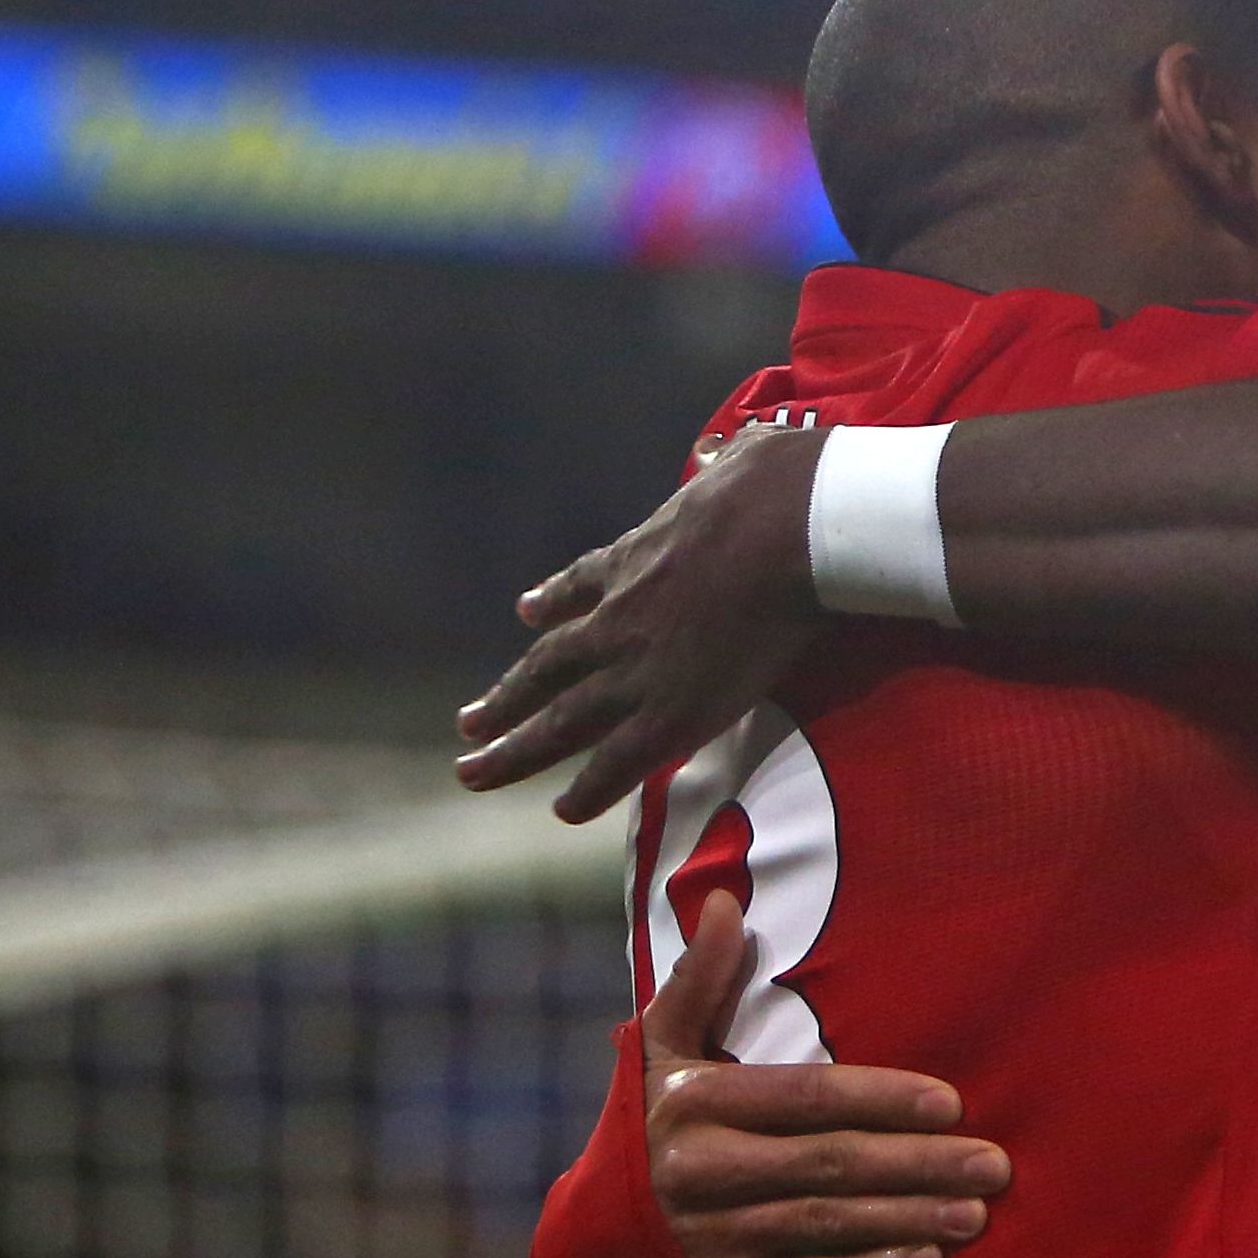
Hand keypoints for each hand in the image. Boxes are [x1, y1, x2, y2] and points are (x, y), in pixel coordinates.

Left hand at [456, 424, 829, 819]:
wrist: (790, 527)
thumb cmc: (782, 486)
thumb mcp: (746, 460)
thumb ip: (735, 460)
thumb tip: (747, 445)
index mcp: (639, 556)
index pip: (585, 584)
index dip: (555, 603)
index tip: (528, 613)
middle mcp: (621, 617)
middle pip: (549, 667)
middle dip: (506, 699)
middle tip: (467, 726)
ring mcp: (639, 667)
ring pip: (560, 720)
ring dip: (514, 750)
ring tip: (473, 771)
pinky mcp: (673, 709)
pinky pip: (617, 760)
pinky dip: (589, 789)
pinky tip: (561, 812)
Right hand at [642, 891, 1007, 1257]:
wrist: (594, 1245)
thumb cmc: (649, 1130)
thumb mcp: (658, 1052)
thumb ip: (698, 982)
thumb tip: (725, 902)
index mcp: (695, 1102)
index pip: (806, 1098)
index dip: (880, 1099)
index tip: (951, 1104)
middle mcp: (704, 1168)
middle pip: (831, 1164)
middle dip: (919, 1165)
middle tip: (993, 1166)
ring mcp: (717, 1236)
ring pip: (830, 1224)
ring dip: (909, 1219)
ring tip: (976, 1212)